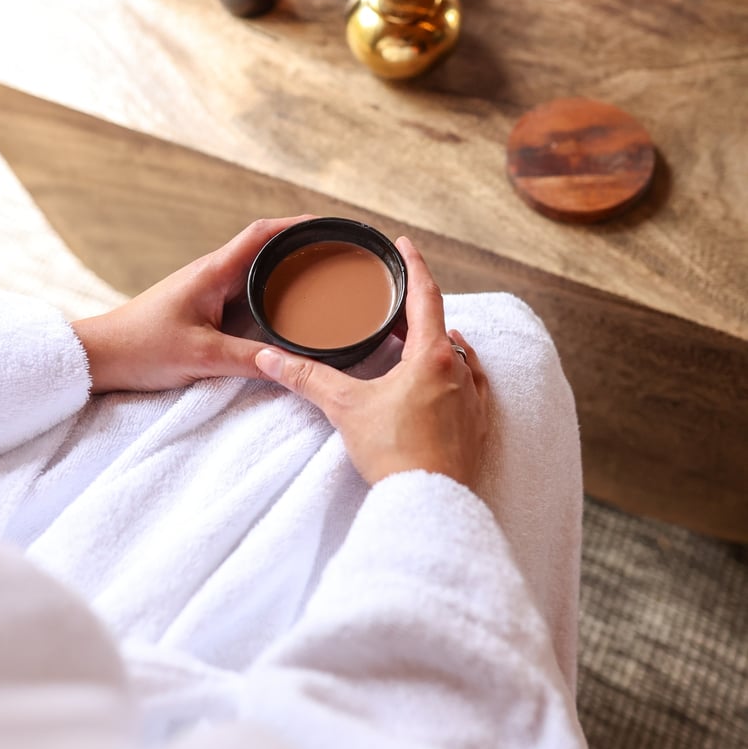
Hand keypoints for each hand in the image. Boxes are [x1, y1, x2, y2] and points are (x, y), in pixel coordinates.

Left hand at [72, 216, 311, 392]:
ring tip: (324, 279)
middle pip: (266, 248)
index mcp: (214, 272)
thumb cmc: (141, 348)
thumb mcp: (201, 356)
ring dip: (287, 271)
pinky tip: (287, 311)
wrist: (100, 357)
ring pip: (256, 272)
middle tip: (339, 256)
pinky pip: (246, 295)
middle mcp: (213, 274)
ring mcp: (208, 291)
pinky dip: (271, 295)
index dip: (299, 225)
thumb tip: (296, 364)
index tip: (331, 225)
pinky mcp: (203, 309)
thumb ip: (250, 359)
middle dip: (302, 247)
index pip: (263, 234)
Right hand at [255, 237, 488, 490]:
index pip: (425, 296)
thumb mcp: (346, 408)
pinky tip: (445, 377)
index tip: (405, 244)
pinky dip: (455, 371)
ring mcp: (475, 398)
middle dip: (415, 310)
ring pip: (457, 354)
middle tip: (391, 302)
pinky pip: (473, 383)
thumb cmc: (395, 453)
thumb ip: (307, 378)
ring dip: (435, 341)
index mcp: (432, 355)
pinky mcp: (479, 425)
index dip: (414, 265)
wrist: (431, 503)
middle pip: (440, 325)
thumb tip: (269, 357)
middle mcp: (461, 370)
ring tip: (411, 339)